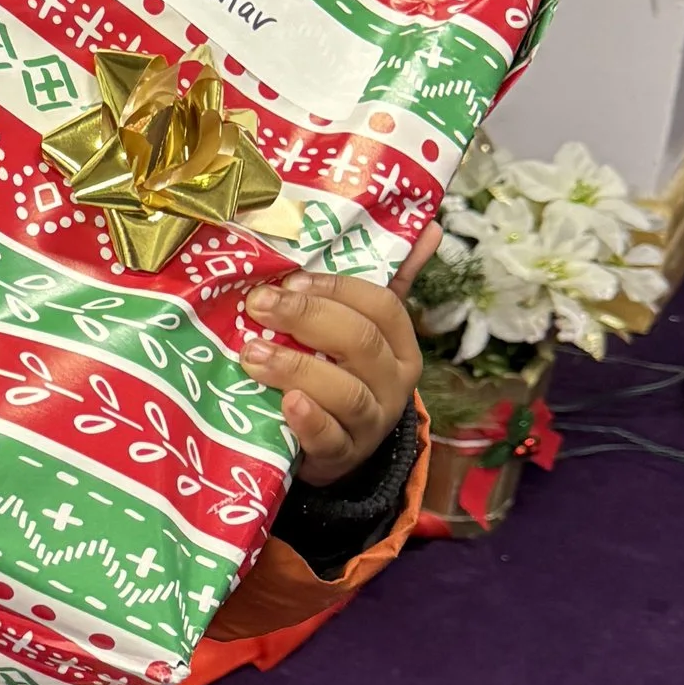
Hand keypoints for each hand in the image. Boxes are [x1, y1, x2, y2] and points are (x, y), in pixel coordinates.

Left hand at [239, 228, 438, 487]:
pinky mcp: (341, 456)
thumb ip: (389, 281)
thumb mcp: (365, 330)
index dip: (337, 290)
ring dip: (296, 368)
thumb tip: (430, 228)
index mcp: (400, 345)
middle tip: (259, 304)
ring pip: (345, 392)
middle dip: (308, 319)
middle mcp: (393, 382)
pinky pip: (330, 438)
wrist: (336, 449)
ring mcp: (370, 422)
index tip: (291, 280)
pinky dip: (309, 421)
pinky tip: (286, 403)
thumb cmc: (343, 374)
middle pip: (361, 344)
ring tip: (253, 353)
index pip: (383, 306)